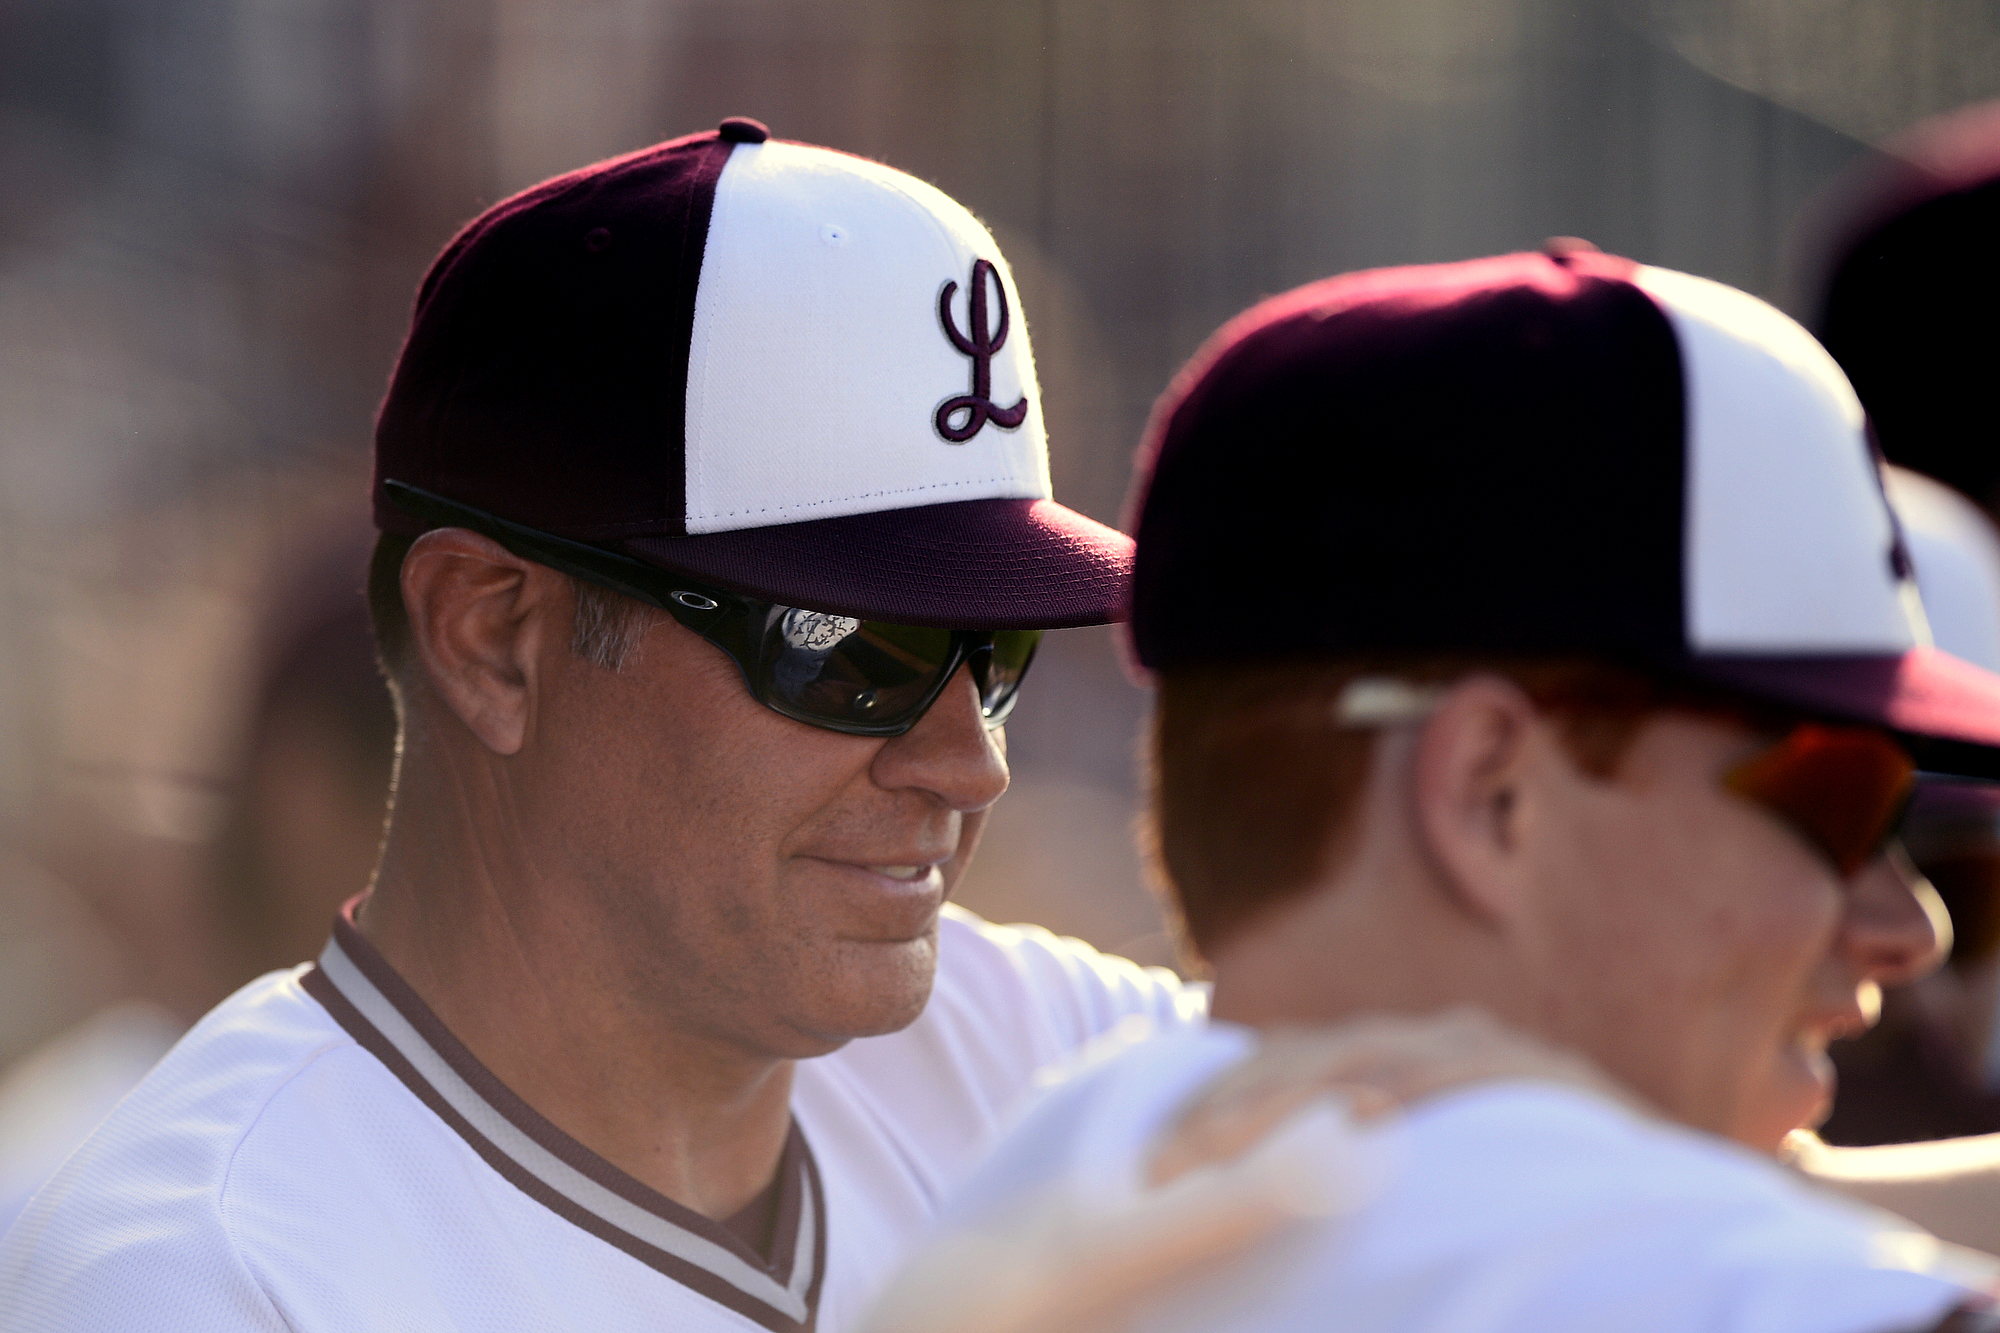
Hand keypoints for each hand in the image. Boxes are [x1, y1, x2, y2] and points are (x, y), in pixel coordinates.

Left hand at [1149, 1006, 1634, 1185]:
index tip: (1147, 1155)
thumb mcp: (1418, 1186)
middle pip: (1305, 1058)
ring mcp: (1481, 1048)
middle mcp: (1426, 1039)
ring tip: (1230, 1147)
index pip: (1278, 1064)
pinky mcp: (1539, 1071)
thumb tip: (1249, 1224)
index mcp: (1387, 1060)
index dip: (1211, 1100)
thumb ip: (1345, 1179)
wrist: (1661, 1204)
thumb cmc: (1525, 1202)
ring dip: (1293, 1100)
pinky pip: (1464, 1071)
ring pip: (1367, 1059)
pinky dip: (1410, 1090)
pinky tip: (1362, 1118)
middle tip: (1166, 1162)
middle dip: (1230, 1107)